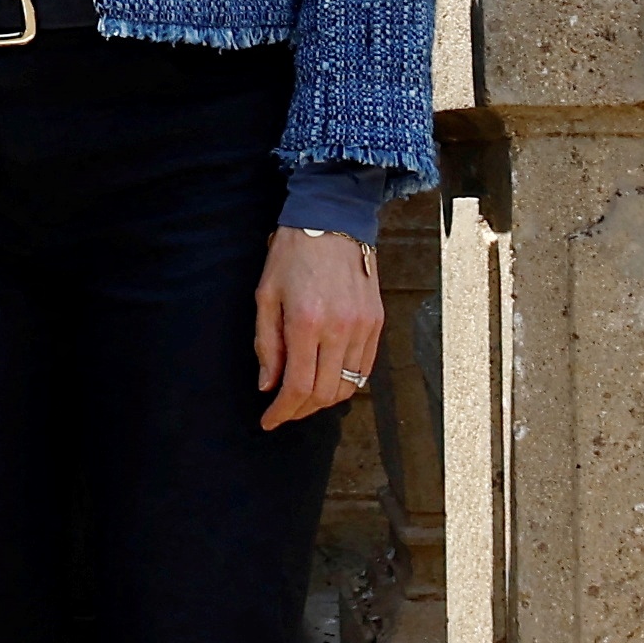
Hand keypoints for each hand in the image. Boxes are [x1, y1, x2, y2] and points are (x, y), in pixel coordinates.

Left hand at [252, 222, 382, 431]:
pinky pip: (365, 367)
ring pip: (349, 385)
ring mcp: (364, 327)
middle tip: (283, 412)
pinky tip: (328, 380)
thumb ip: (266, 345)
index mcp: (306, 323)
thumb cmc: (291, 256)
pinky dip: (347, 382)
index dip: (283, 411)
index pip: (299, 386)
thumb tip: (268, 385)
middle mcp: (340, 329)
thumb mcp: (265, 297)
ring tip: (303, 398)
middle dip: (301, 410)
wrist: (332, 222)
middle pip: (326, 393)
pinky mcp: (377, 322)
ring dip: (325, 400)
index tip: (269, 420)